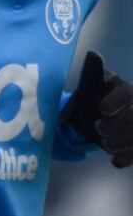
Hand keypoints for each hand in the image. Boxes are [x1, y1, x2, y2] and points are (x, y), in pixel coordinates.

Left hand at [61, 51, 132, 166]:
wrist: (92, 119)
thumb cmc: (91, 97)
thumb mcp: (88, 85)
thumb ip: (92, 71)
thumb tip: (93, 54)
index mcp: (123, 90)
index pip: (124, 95)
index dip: (114, 102)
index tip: (101, 109)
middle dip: (117, 125)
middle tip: (99, 130)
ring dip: (122, 142)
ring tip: (105, 144)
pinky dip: (127, 157)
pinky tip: (115, 161)